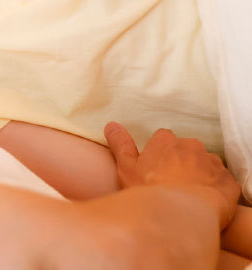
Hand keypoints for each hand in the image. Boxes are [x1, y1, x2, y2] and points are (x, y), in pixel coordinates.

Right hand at [104, 122, 239, 228]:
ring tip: (188, 196)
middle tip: (171, 184)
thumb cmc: (151, 191)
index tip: (156, 170)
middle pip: (186, 151)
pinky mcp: (228, 180)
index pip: (163, 140)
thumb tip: (111, 125)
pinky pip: (223, 182)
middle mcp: (191, 146)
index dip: (160, 155)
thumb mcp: (127, 168)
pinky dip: (216, 189)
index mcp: (165, 141)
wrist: (182, 215)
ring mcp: (212, 162)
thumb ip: (120, 145)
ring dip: (199, 175)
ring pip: (206, 165)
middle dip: (181, 163)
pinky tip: (205, 203)